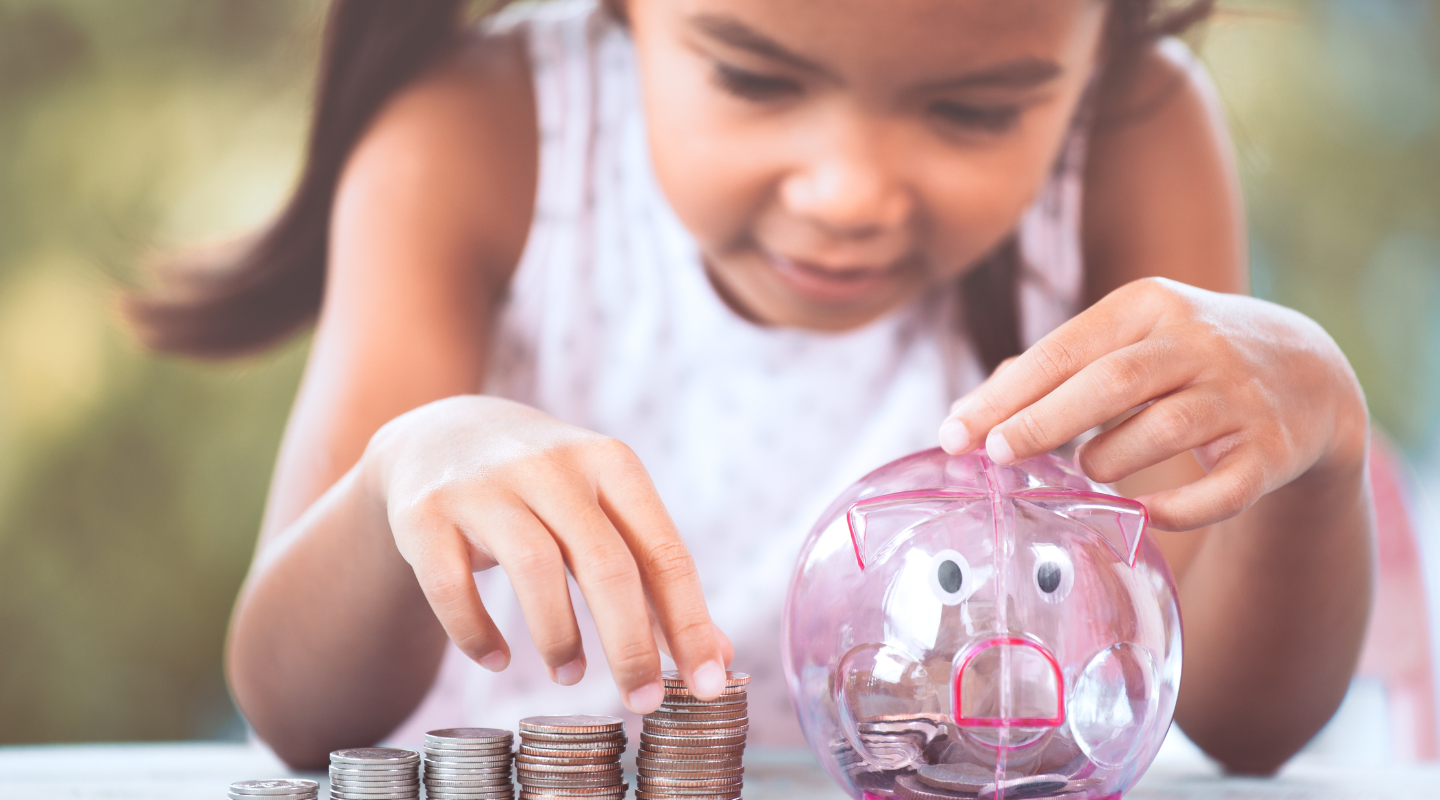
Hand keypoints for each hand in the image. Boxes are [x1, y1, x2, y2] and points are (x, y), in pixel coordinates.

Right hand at [360, 395, 731, 712]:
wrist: (439, 433)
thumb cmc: (545, 489)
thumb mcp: (603, 511)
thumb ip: (654, 578)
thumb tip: (716, 658)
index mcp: (610, 463)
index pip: (663, 551)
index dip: (689, 623)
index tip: (707, 685)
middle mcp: (551, 466)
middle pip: (605, 563)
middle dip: (631, 643)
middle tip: (642, 700)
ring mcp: (484, 486)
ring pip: (534, 569)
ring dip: (559, 637)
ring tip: (570, 677)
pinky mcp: (425, 513)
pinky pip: (452, 586)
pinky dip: (477, 633)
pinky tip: (497, 659)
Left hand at [938, 278, 1366, 530]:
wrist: (1308, 373)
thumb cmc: (1183, 359)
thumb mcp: (1127, 339)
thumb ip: (1054, 369)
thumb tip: (969, 412)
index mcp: (1148, 305)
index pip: (1063, 351)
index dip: (1005, 395)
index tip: (955, 433)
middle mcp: (1198, 342)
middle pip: (1110, 383)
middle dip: (1044, 422)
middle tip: (995, 455)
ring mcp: (1239, 394)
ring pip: (1160, 431)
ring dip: (1108, 460)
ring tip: (1088, 470)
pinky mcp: (1273, 449)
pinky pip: (1219, 489)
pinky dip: (1176, 508)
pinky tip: (1143, 515)